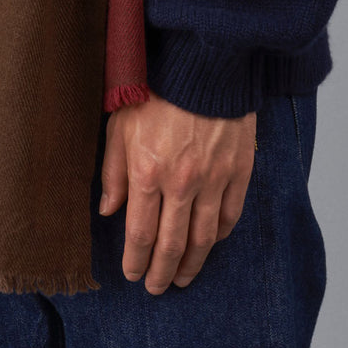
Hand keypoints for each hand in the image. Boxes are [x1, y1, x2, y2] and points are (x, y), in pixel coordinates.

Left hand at [98, 89, 255, 292]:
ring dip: (193, 263)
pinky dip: (220, 234)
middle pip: (172, 244)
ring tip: (183, 277)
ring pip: (204, 238)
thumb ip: (113, 170)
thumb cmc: (156, 87)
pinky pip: (231, 214)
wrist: (203, 60)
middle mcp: (181, 183)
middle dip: (162, 272)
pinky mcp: (239, 169)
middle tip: (158, 288)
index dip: (136, 261)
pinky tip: (212, 242)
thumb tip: (108, 210)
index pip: (140, 234)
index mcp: (147, 172)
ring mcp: (214, 178)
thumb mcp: (120, 123)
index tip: (133, 275)